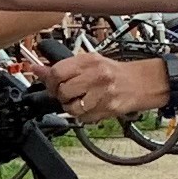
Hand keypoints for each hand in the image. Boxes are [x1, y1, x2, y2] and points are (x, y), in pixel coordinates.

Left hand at [47, 47, 177, 121]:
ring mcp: (102, 93)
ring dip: (71, 107)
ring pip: (71, 108)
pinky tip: (91, 106)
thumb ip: (62, 67)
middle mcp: (95, 75)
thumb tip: (36, 69)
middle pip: (62, 91)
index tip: (51, 83)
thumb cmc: (114, 72)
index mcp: (88, 60)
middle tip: (68, 93)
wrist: (141, 82)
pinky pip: (84, 118)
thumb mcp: (88, 62)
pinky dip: (83, 115)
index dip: (49, 81)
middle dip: (61, 95)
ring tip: (80, 100)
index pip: (57, 72)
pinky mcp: (107, 108)